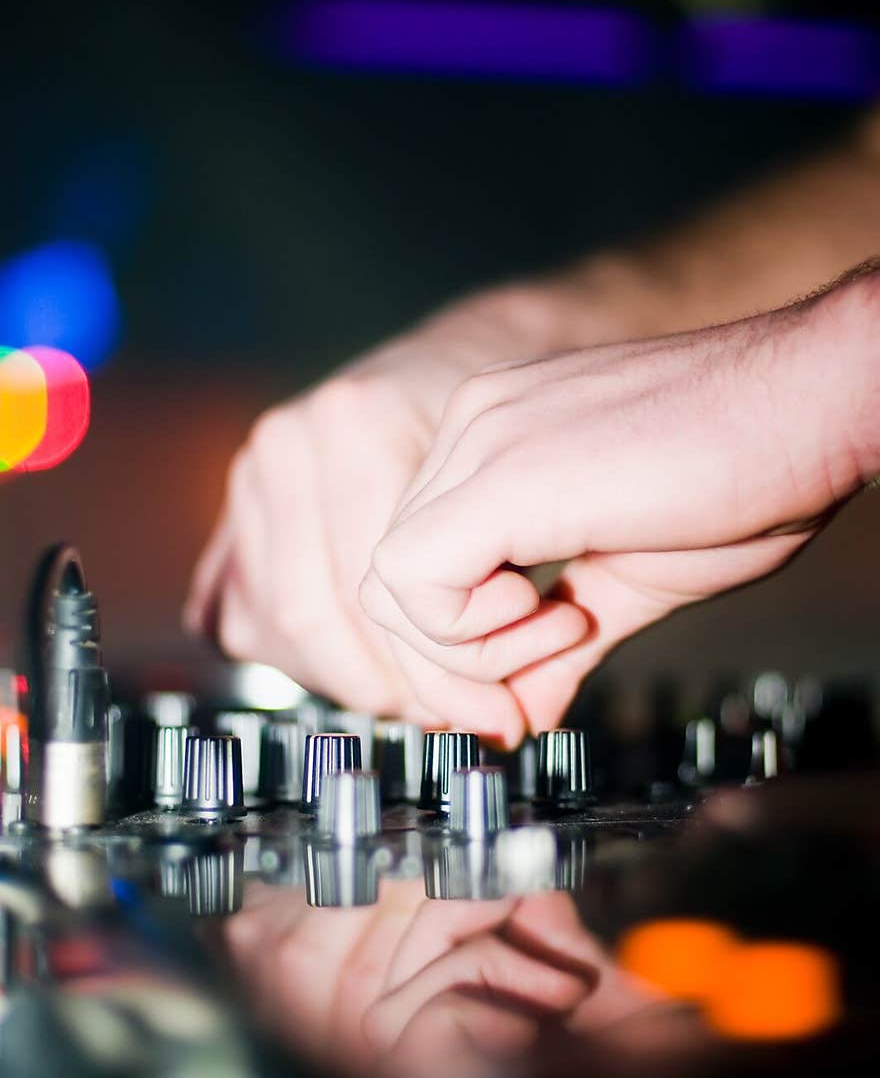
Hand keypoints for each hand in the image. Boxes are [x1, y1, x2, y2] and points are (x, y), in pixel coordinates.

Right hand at [183, 283, 594, 738]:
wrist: (473, 357)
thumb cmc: (513, 427)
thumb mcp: (532, 498)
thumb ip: (519, 606)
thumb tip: (514, 720)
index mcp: (361, 425)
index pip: (373, 596)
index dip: (428, 673)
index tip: (484, 711)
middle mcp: (292, 442)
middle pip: (313, 616)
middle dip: (386, 686)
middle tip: (445, 714)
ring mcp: (253, 471)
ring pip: (272, 623)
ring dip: (342, 678)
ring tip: (409, 692)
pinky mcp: (238, 504)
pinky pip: (233, 611)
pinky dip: (293, 654)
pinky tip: (353, 663)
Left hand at [360, 271, 879, 735]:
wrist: (816, 401)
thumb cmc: (748, 473)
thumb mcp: (632, 581)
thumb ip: (561, 642)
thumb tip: (523, 707)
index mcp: (495, 446)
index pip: (416, 567)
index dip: (452, 652)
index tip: (515, 696)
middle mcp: (472, 431)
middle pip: (389, 582)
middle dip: (449, 669)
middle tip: (520, 701)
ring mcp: (480, 441)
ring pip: (390, 585)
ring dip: (468, 652)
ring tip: (567, 628)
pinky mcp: (502, 474)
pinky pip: (416, 581)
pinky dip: (471, 635)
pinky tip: (560, 615)